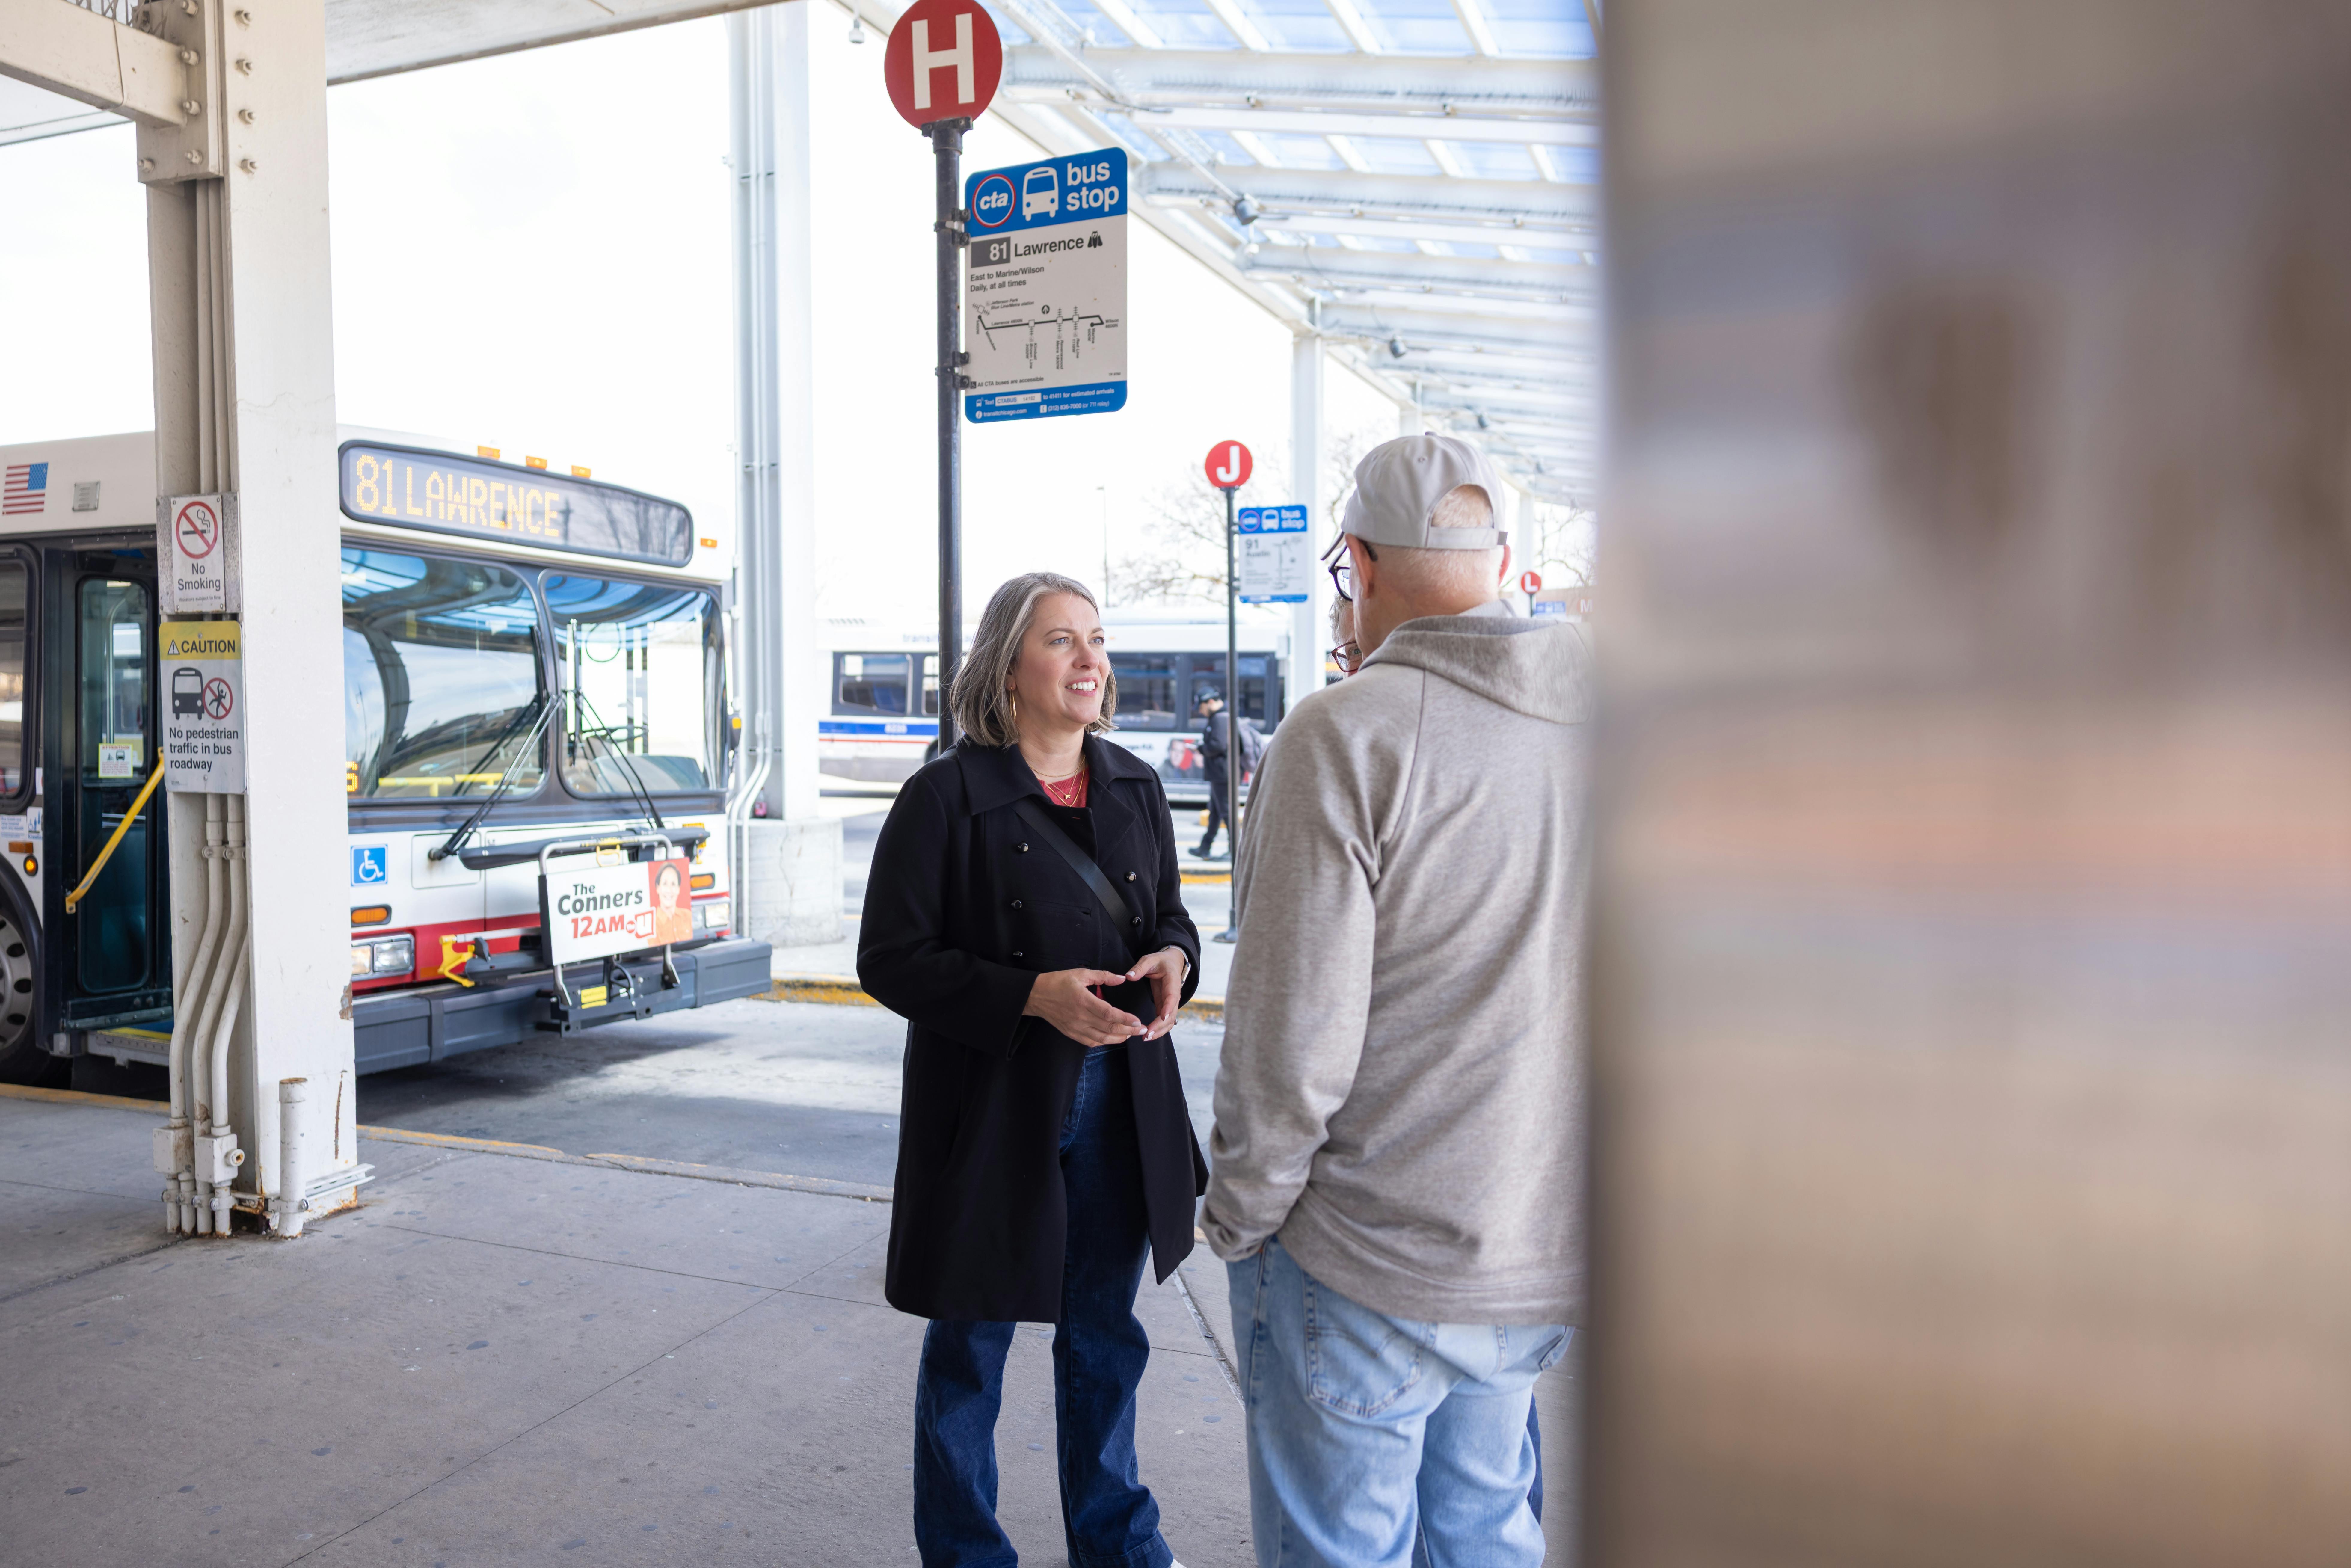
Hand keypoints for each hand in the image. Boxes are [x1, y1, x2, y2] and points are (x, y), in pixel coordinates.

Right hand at [1023, 968, 1144, 1046]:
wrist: (1036, 995)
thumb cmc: (1058, 982)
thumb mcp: (1080, 973)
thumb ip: (1103, 976)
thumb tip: (1122, 979)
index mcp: (1083, 1000)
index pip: (1109, 1014)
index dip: (1125, 1019)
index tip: (1138, 1021)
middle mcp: (1080, 1017)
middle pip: (1109, 1028)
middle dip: (1128, 1030)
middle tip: (1142, 1030)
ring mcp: (1075, 1027)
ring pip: (1102, 1038)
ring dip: (1119, 1038)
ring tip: (1131, 1034)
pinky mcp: (1071, 1033)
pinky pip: (1091, 1042)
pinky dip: (1104, 1041)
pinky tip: (1113, 1038)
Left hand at [1124, 946, 1187, 1039]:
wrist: (1172, 963)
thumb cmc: (1161, 961)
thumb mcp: (1150, 959)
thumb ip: (1140, 967)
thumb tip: (1128, 976)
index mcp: (1172, 981)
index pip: (1172, 996)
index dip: (1169, 1007)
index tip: (1162, 1016)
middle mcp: (1174, 995)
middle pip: (1172, 1014)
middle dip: (1161, 1025)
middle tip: (1148, 1034)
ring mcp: (1170, 1003)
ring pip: (1170, 1021)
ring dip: (1160, 1030)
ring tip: (1146, 1037)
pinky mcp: (1165, 1006)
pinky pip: (1164, 1021)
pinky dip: (1158, 1029)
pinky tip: (1148, 1035)